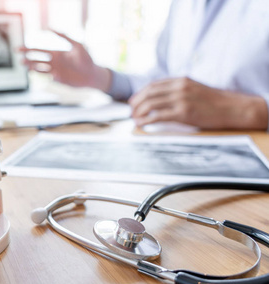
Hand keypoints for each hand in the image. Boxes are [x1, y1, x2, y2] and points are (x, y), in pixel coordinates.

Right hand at [20, 31, 110, 90]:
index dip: (28, 50)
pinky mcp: (59, 79)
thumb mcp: (77, 45)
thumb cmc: (87, 59)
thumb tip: (50, 28)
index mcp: (56, 53)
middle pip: (37, 60)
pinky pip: (48, 77)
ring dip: (32, 67)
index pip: (39, 50)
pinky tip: (40, 72)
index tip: (19, 49)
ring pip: (40, 69)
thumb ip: (64, 37)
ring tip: (25, 66)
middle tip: (19, 58)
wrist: (92, 75)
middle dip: (27, 59)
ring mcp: (55, 71)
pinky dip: (43, 74)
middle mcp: (54, 62)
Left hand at [130, 77, 267, 129]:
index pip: (154, 84)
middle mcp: (179, 87)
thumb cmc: (214, 102)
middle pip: (149, 93)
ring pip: (151, 104)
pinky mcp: (183, 113)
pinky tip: (141, 124)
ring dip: (139, 111)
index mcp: (181, 80)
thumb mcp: (195, 89)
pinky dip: (146, 120)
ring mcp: (181, 99)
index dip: (140, 93)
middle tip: (130, 110)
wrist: (233, 108)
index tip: (133, 100)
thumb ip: (179, 90)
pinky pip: (158, 116)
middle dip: (136, 102)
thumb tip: (162, 97)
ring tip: (134, 118)